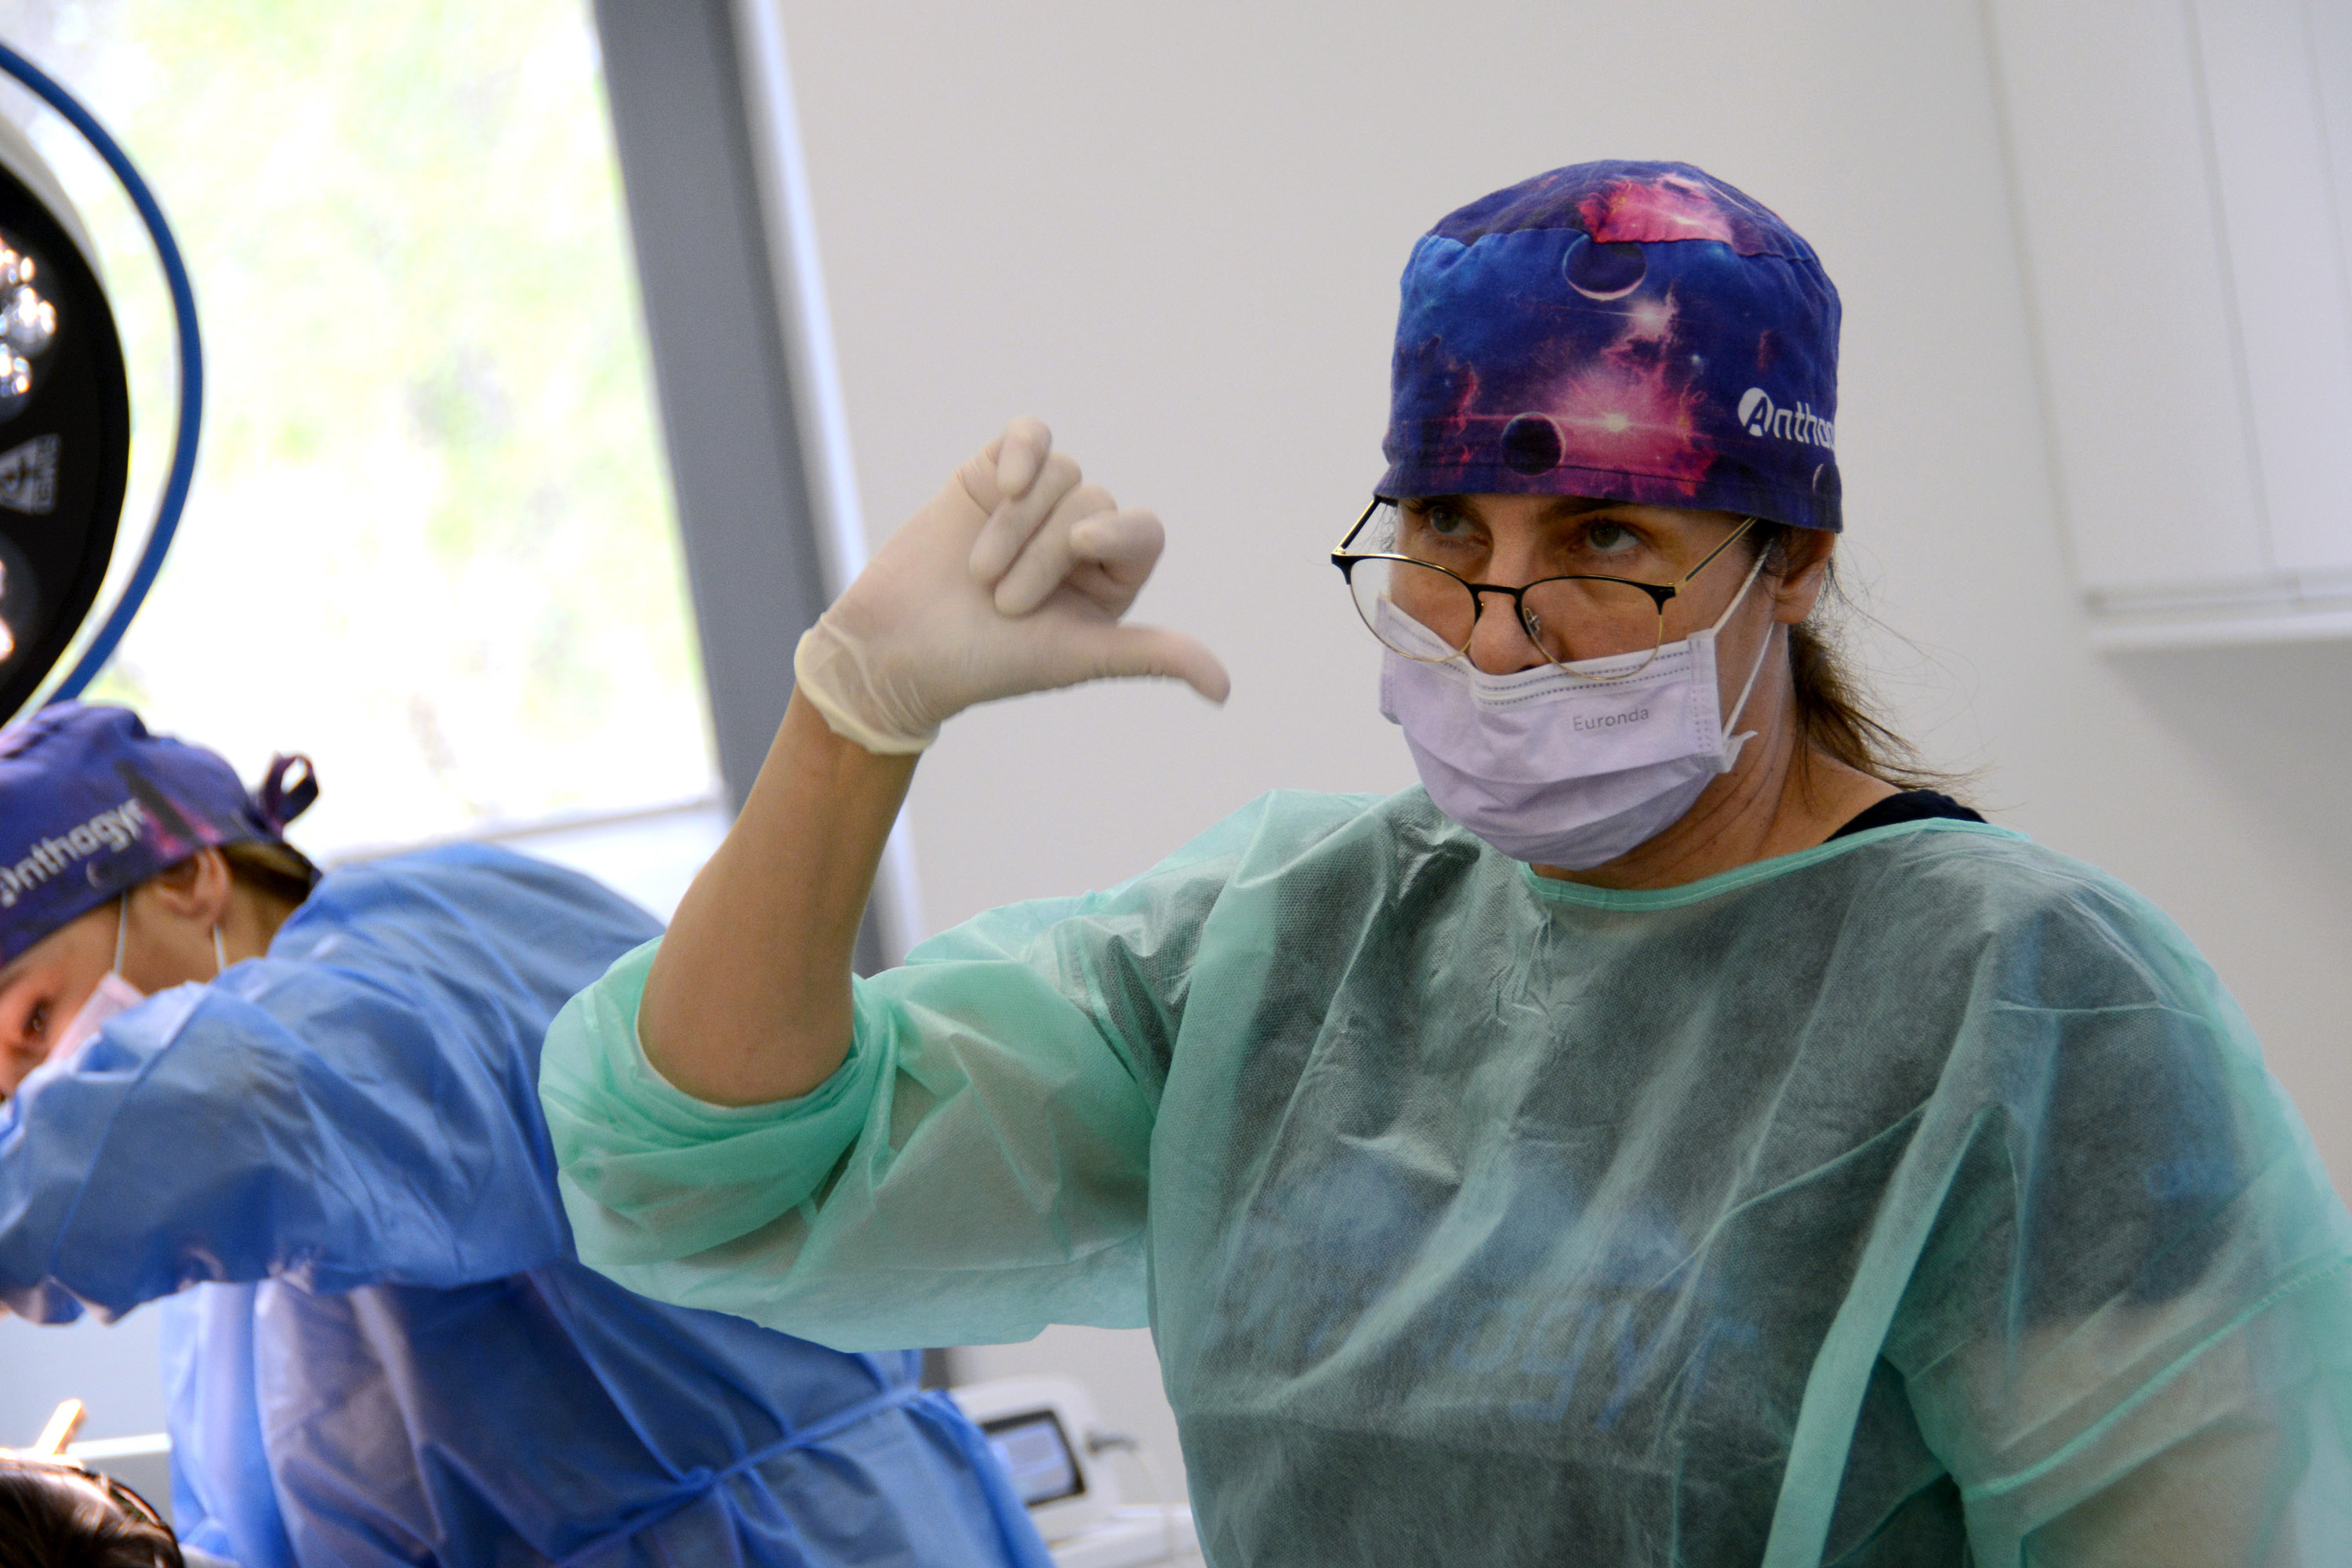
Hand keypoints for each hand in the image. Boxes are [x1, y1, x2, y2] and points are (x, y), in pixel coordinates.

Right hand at [793, 418, 1229, 753]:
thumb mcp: (1080, 656)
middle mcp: (1079, 535)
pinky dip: (1023, 449)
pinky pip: (1030, 435)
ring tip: (980, 572)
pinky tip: (1002, 480)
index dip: (1117, 532)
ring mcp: (1036, 501)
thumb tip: (1223, 688)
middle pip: (1093, 502)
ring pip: (1058, 474)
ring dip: (1015, 523)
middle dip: (1043, 551)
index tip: (1081, 546)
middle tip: (1002, 601)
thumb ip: (1154, 655)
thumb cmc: (989, 661)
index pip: (1141, 531)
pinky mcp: (992, 473)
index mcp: (1110, 578)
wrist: (897, 648)